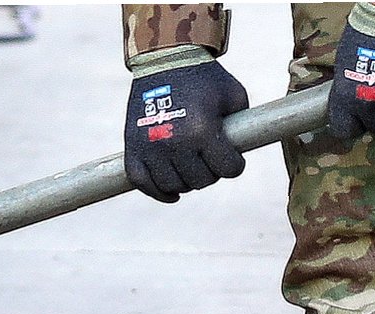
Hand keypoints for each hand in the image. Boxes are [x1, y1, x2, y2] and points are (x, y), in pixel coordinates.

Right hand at [123, 48, 248, 202]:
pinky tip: (173, 192)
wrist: (164, 60)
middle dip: (211, 172)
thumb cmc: (203, 77)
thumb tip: (241, 151)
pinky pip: (144, 183)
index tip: (233, 160)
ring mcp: (151, 148)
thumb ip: (240, 125)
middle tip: (211, 160)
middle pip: (202, 181)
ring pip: (175, 186)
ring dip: (187, 181)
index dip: (235, 166)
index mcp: (202, 130)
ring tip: (192, 168)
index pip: (228, 169)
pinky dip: (159, 192)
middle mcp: (175, 143)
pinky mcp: (133, 149)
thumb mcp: (233, 95)